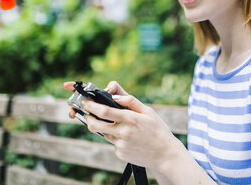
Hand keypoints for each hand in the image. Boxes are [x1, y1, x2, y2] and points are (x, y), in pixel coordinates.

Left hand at [63, 81, 179, 170]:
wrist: (165, 154)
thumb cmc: (158, 130)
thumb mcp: (148, 112)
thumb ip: (131, 101)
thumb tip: (115, 96)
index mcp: (130, 119)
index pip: (104, 111)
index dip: (91, 105)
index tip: (85, 102)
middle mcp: (123, 132)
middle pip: (95, 125)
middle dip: (88, 118)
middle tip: (88, 114)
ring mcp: (121, 144)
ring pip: (103, 134)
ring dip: (104, 128)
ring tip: (118, 126)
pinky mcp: (120, 153)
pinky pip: (112, 143)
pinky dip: (116, 138)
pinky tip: (129, 139)